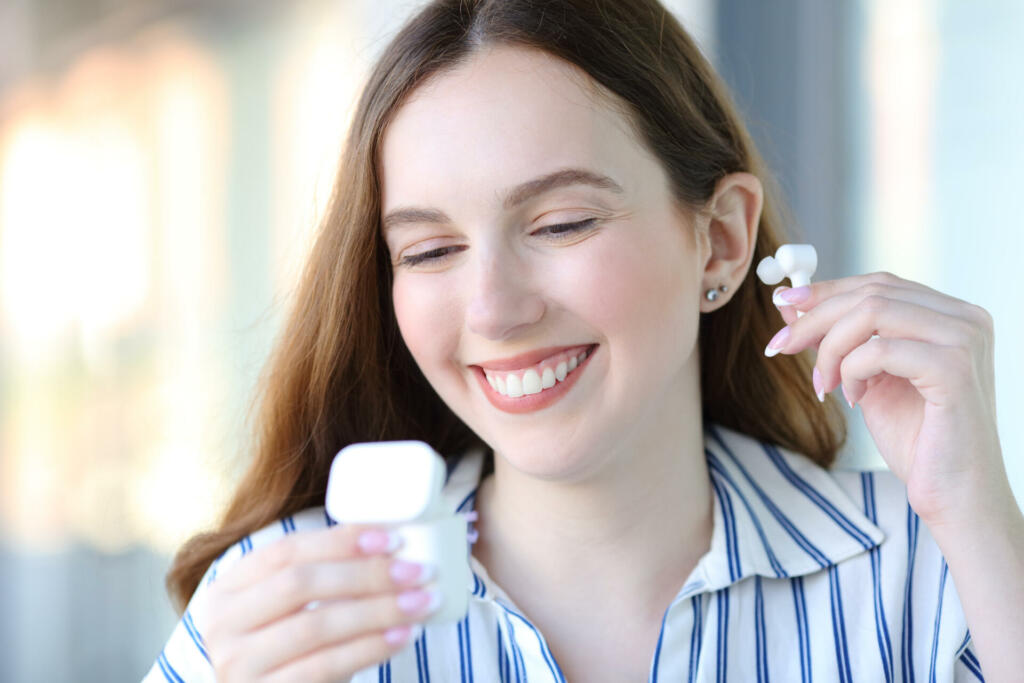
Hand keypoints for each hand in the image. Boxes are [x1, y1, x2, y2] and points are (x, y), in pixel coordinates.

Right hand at [203, 524, 440, 681]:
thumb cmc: (281, 647)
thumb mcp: (285, 607)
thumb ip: (320, 574)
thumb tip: (388, 541)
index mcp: (227, 588)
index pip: (285, 551)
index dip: (339, 541)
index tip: (391, 538)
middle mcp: (223, 625)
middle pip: (301, 584)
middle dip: (366, 574)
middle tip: (418, 571)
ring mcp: (238, 666)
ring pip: (316, 626)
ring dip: (378, 611)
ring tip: (421, 602)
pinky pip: (323, 667)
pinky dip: (368, 649)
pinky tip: (402, 636)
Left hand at [765, 271, 1007, 524]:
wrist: (955, 496)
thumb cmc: (918, 441)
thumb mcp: (868, 378)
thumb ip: (841, 340)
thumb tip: (794, 307)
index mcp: (951, 316)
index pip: (880, 284)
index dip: (827, 291)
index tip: (784, 306)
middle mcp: (966, 319)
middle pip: (872, 292)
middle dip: (815, 318)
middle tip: (781, 347)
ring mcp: (964, 340)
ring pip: (872, 312)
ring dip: (831, 348)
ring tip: (822, 384)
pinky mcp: (955, 369)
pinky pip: (880, 350)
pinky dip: (853, 370)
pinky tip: (854, 399)